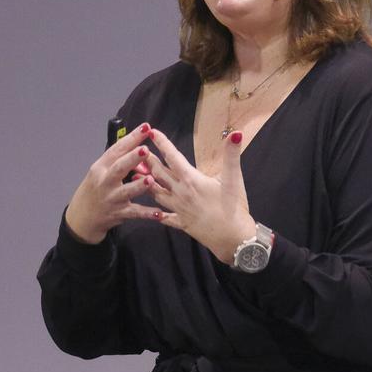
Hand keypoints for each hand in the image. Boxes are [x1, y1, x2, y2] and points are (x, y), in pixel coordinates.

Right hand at [64, 122, 159, 243]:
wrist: (82, 216)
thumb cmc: (96, 188)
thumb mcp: (100, 171)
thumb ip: (118, 159)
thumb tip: (138, 142)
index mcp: (101, 167)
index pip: (117, 149)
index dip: (132, 138)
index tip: (146, 127)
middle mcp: (105, 181)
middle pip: (119, 168)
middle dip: (132, 159)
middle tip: (146, 150)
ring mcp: (112, 198)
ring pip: (126, 191)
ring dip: (139, 185)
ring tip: (150, 180)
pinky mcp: (119, 213)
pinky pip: (135, 212)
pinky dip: (147, 213)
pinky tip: (159, 213)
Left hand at [143, 128, 255, 263]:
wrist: (233, 239)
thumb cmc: (234, 208)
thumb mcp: (234, 179)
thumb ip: (232, 156)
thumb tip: (235, 134)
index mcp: (191, 180)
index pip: (173, 157)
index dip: (162, 143)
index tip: (152, 132)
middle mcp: (180, 193)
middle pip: (159, 174)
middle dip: (148, 161)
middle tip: (138, 151)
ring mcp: (179, 209)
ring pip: (157, 194)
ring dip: (147, 183)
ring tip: (137, 176)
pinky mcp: (182, 223)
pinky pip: (165, 217)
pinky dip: (158, 212)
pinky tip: (153, 211)